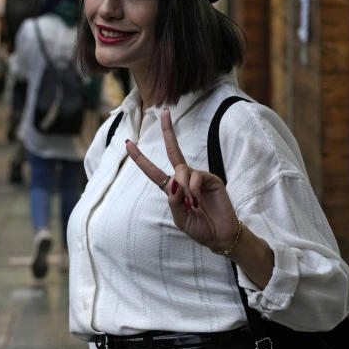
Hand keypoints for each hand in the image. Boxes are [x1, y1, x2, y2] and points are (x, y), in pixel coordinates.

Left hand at [124, 108, 238, 253]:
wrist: (220, 235)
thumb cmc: (199, 228)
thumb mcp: (180, 218)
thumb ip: (173, 201)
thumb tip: (174, 182)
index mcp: (172, 189)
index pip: (153, 171)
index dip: (140, 158)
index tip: (128, 143)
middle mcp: (184, 179)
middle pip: (173, 151)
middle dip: (168, 132)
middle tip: (164, 113)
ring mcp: (198, 177)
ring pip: (182, 170)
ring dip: (184, 187)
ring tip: (193, 204)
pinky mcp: (211, 178)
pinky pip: (195, 176)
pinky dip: (193, 188)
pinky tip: (198, 199)